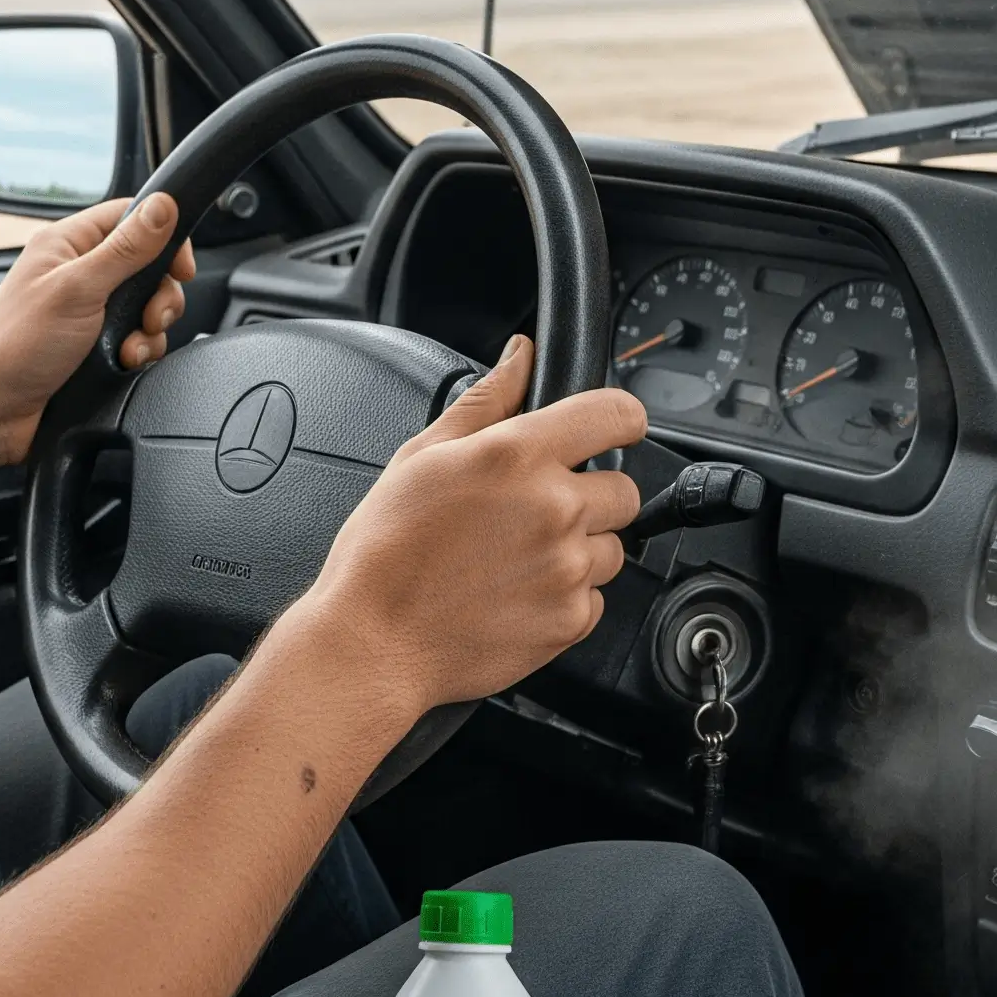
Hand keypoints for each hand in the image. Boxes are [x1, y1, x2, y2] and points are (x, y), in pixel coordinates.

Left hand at [0, 195, 196, 464]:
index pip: (130, 216)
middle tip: (151, 317)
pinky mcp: (94, 343)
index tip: (180, 268)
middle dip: (160, 295)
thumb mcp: (79, 289)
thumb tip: (163, 206)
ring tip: (130, 349)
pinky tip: (124, 363)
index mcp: (67, 243)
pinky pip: (136, 337)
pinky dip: (139, 351)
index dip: (164, 237)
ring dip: (150, 330)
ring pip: (147, 305)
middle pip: (148, 265)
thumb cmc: (15, 347)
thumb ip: (126, 249)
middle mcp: (78, 272)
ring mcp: (87, 309)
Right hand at [282, 336, 646, 722]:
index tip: (612, 430)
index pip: (616, 414)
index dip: (620, 419)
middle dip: (590, 494)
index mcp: (519, 455)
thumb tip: (522, 355)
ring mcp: (567, 568)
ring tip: (518, 557)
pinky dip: (567, 596)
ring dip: (581, 548)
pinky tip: (517, 592)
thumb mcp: (422, 455)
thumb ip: (486, 399)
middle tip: (537, 511)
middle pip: (623, 488)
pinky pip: (595, 598)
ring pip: (613, 546)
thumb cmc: (385, 550)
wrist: (372, 641)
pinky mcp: (570, 620)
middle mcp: (555, 508)